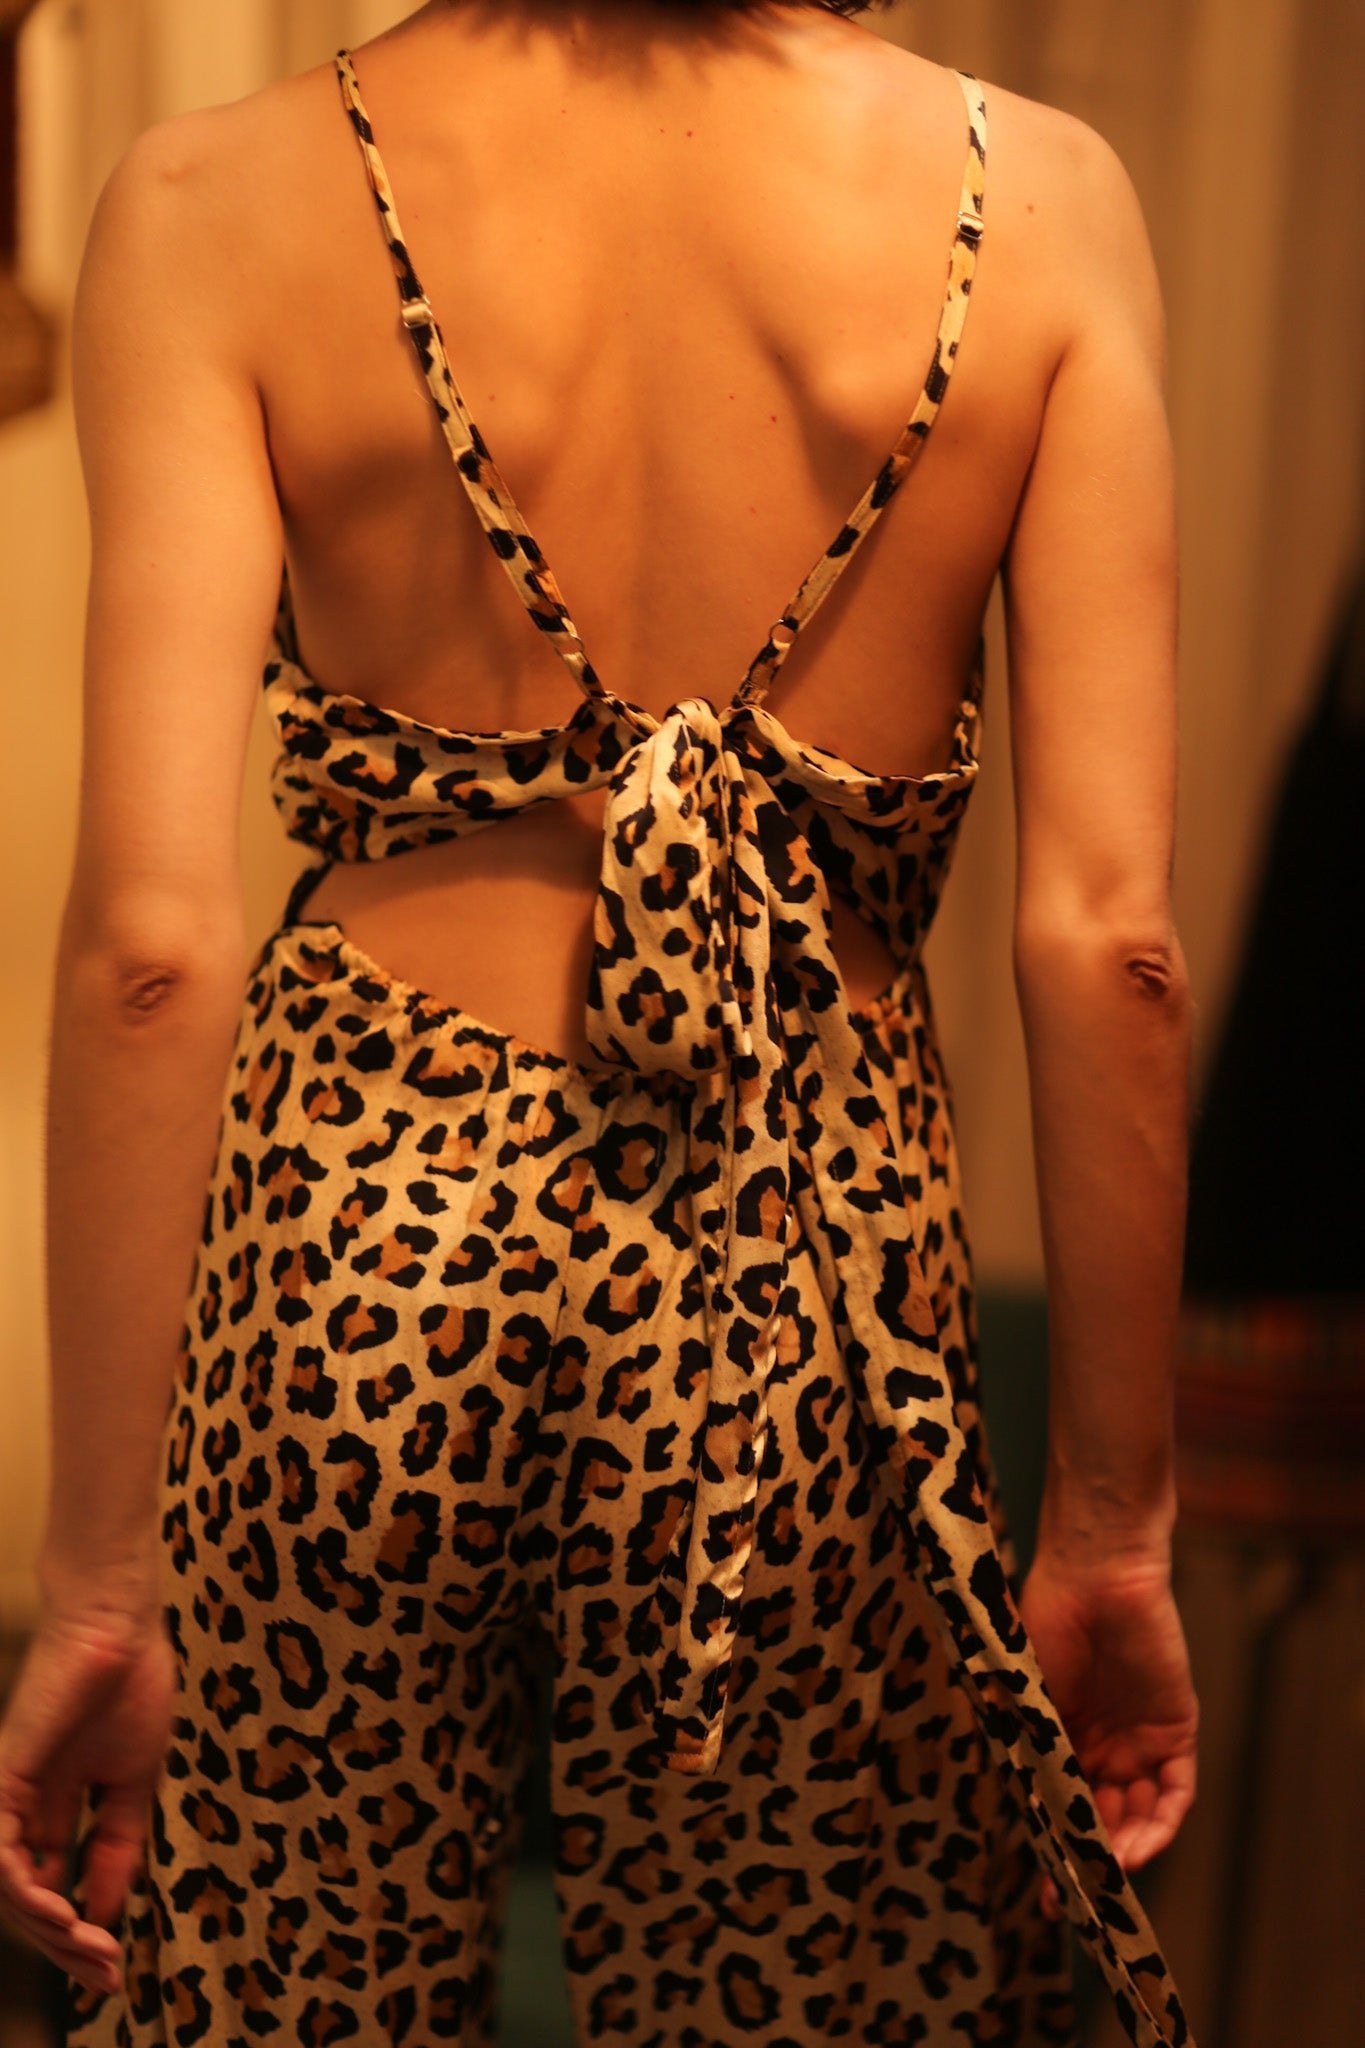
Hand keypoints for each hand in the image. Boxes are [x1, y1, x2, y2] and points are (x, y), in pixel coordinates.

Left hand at [0, 1606, 175, 1998]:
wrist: (121, 1626)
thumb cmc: (130, 1686)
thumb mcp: (133, 1782)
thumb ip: (117, 1843)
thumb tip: (108, 1908)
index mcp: (50, 1808)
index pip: (49, 1889)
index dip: (77, 1934)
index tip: (112, 1971)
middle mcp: (21, 1810)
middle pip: (26, 1901)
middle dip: (64, 1947)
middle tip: (104, 1978)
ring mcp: (8, 1796)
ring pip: (6, 1890)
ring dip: (46, 1931)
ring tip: (87, 1952)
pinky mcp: (4, 1780)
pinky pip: (1, 1856)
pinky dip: (28, 1894)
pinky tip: (64, 1915)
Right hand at [1016, 1547, 1197, 1919]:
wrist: (1094, 1576)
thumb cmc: (1046, 1622)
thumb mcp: (1022, 1695)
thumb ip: (1028, 1750)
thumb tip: (1020, 1812)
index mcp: (1061, 1732)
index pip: (1063, 1802)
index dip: (1056, 1846)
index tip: (1044, 1895)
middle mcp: (1102, 1742)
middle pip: (1103, 1817)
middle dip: (1090, 1860)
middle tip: (1074, 1899)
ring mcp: (1139, 1739)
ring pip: (1139, 1814)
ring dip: (1124, 1850)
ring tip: (1104, 1877)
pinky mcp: (1176, 1731)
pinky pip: (1174, 1793)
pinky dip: (1159, 1826)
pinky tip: (1136, 1850)